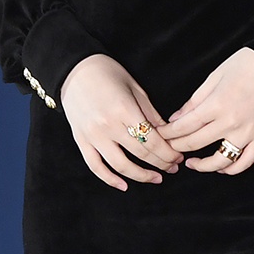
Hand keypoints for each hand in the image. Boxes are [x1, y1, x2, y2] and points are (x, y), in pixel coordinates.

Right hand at [59, 54, 182, 191]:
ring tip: (155, 178)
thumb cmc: (107, 72)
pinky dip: (109, 179)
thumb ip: (150, 113)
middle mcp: (108, 126)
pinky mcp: (81, 140)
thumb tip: (167, 134)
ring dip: (141, 176)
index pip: (152, 140)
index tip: (178, 157)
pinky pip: (95, 166)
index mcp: (124, 110)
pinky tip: (123, 185)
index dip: (168, 153)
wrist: (75, 68)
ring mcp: (92, 135)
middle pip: (140, 154)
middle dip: (161, 164)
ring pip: (119, 165)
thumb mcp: (134, 88)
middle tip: (173, 168)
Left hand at [159, 48, 253, 174]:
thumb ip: (194, 100)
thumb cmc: (245, 65)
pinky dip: (231, 169)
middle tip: (168, 147)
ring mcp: (247, 133)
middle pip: (196, 143)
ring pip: (220, 160)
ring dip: (201, 166)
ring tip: (190, 163)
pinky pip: (245, 162)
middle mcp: (230, 122)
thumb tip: (176, 118)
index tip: (160, 134)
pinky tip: (220, 167)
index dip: (168, 133)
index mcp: (216, 104)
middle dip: (177, 147)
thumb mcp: (214, 77)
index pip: (185, 126)